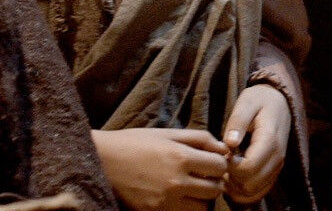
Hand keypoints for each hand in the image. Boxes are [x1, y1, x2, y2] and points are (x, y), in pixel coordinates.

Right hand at [92, 128, 228, 210]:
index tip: (213, 162)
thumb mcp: (169, 134)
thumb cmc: (136, 143)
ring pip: (202, 208)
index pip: (220, 166)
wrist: (101, 162)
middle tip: (205, 176)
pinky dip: (186, 208)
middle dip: (215, 182)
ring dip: (203, 199)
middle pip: (215, 189)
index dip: (220, 163)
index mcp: (181, 157)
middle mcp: (176, 182)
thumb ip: (200, 139)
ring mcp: (164, 201)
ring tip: (193, 188)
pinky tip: (180, 198)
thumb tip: (224, 148)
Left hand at [223, 83, 291, 203]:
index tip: (222, 154)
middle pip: (250, 184)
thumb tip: (230, 143)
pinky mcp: (275, 170)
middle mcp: (278, 156)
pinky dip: (245, 189)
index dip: (229, 167)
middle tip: (222, 163)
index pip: (247, 168)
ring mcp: (278, 165)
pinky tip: (235, 175)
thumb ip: (238, 122)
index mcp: (270, 140)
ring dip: (237, 186)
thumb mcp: (247, 103)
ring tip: (227, 168)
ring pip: (255, 191)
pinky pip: (260, 191)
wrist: (279, 101)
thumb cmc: (260, 100)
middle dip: (231, 179)